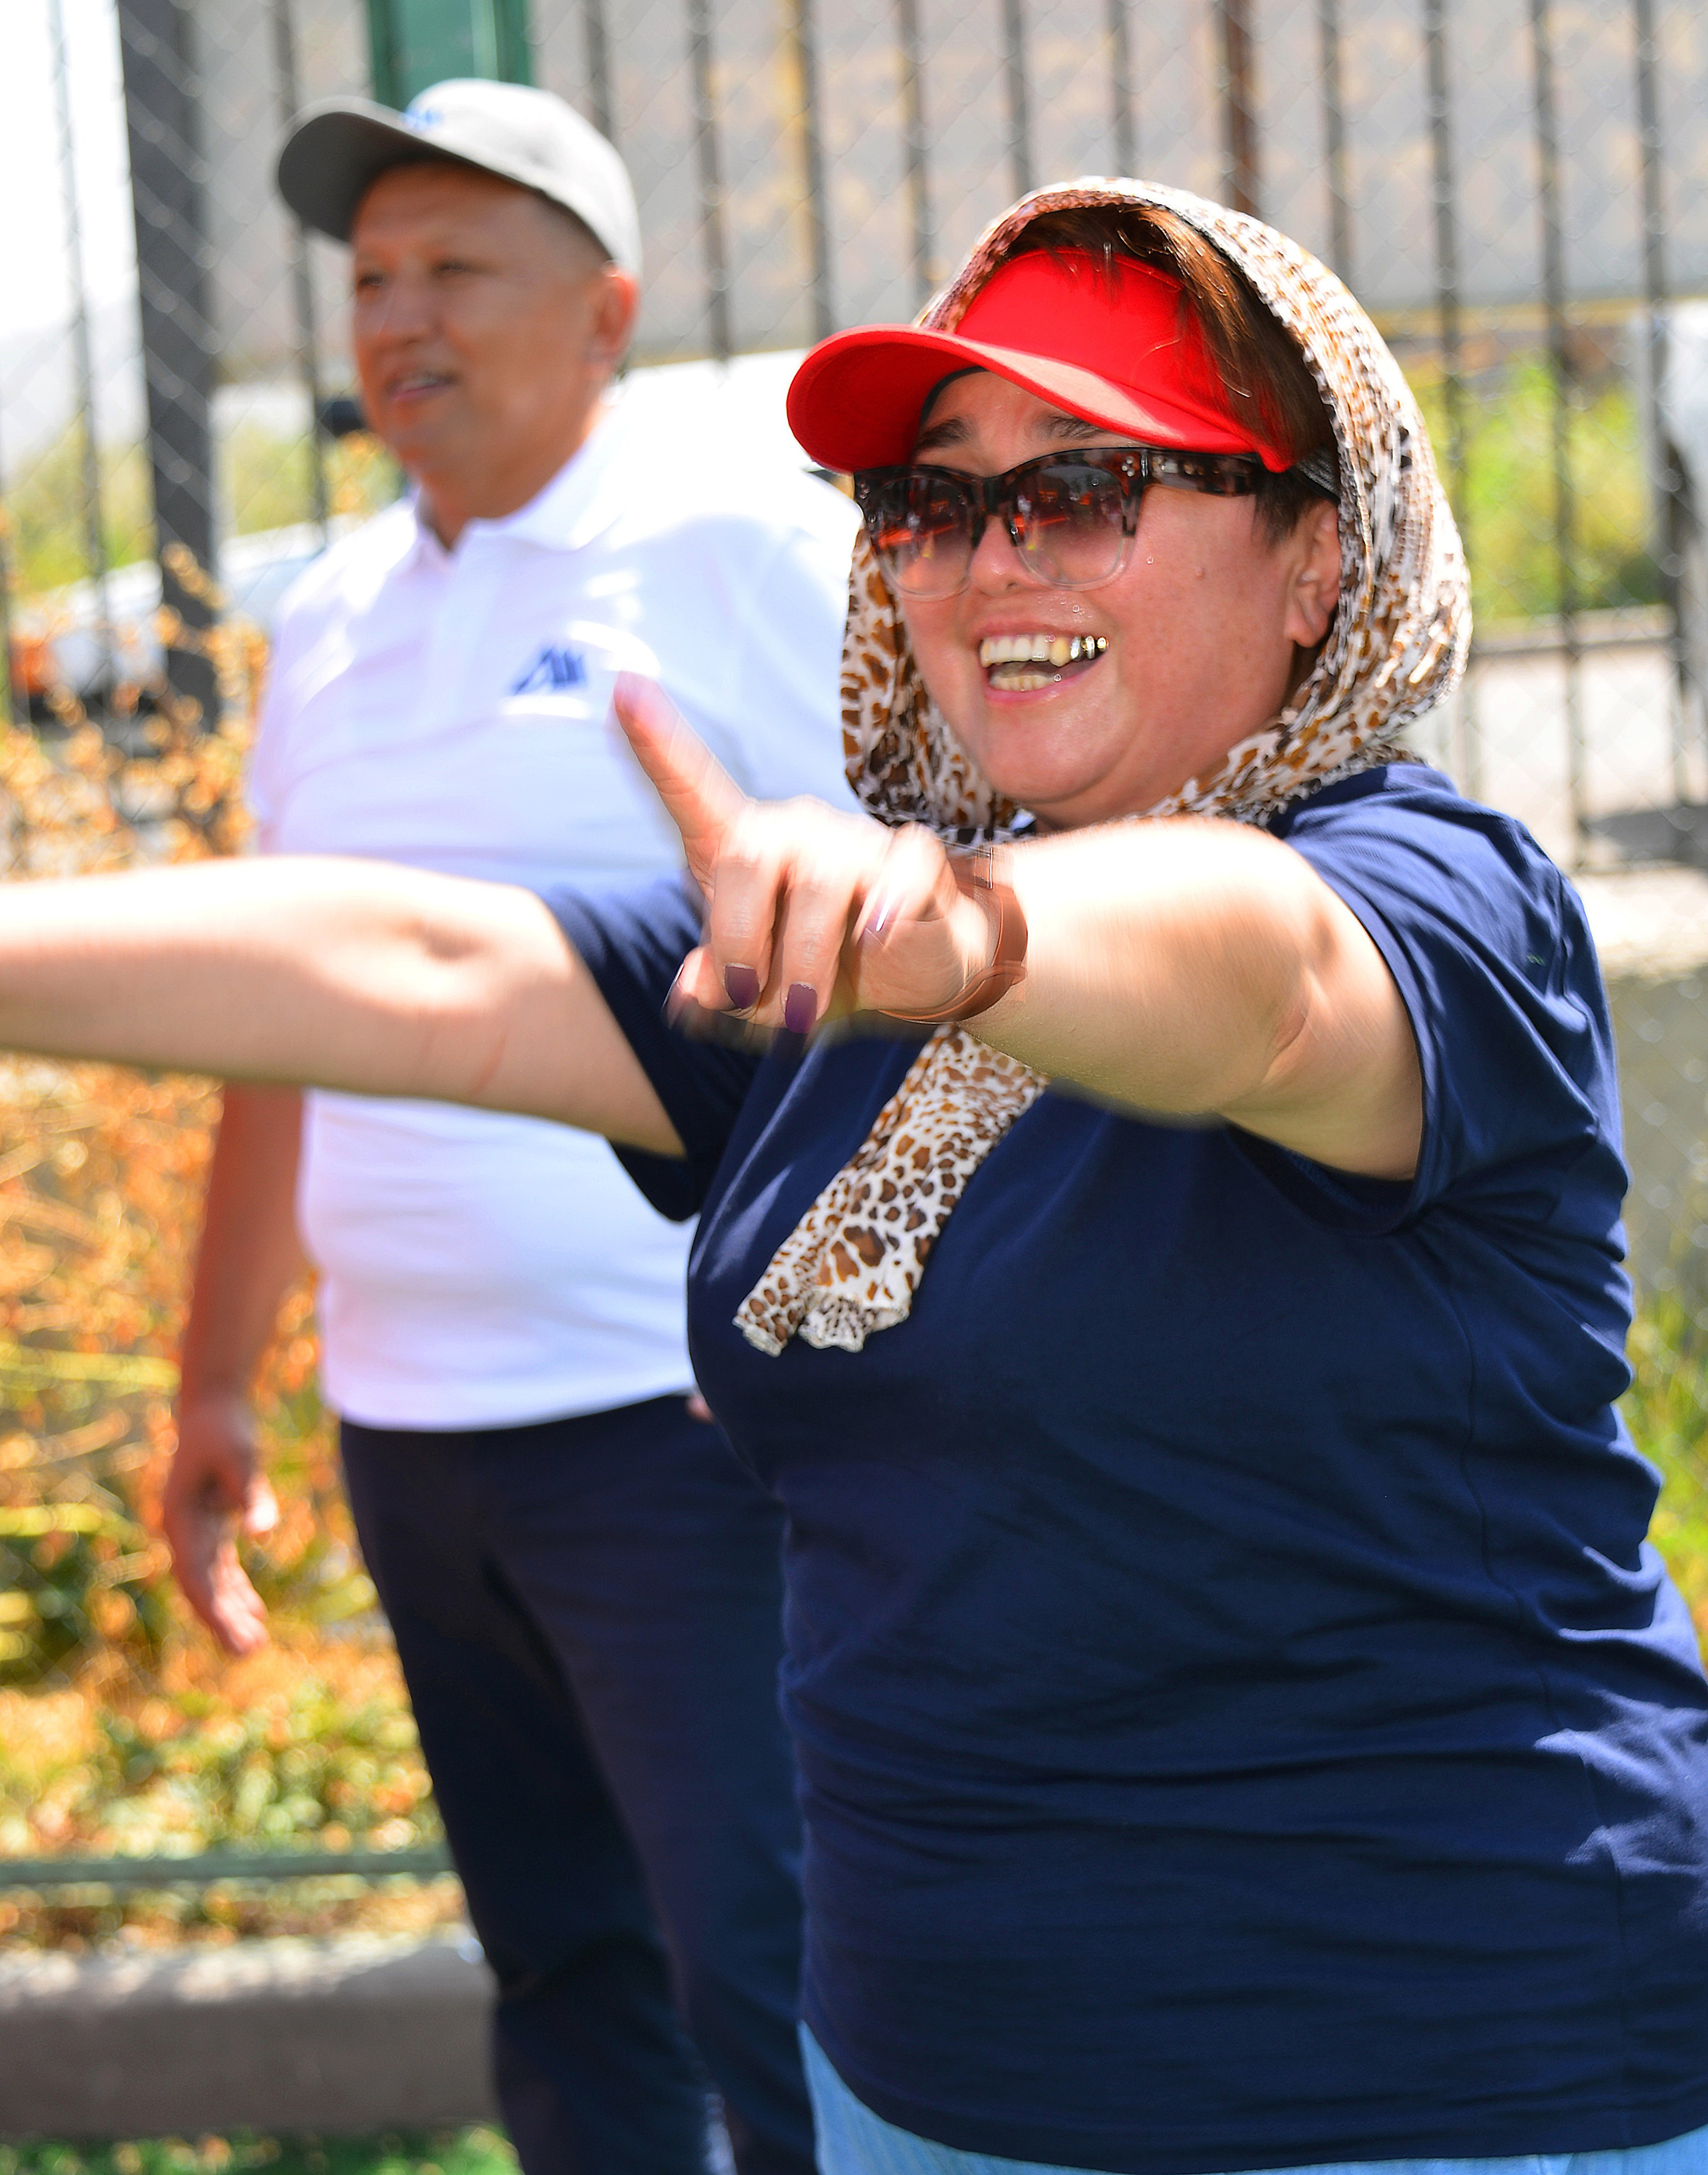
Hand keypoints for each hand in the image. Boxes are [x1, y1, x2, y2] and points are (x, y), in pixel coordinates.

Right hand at [162, 1389, 277, 1655]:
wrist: (212, 1407)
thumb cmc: (225, 1430)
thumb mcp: (243, 1458)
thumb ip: (252, 1495)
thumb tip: (262, 1534)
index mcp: (180, 1520)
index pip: (195, 1577)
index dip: (214, 1610)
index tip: (234, 1637)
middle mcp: (183, 1530)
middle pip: (202, 1587)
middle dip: (223, 1622)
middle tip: (249, 1654)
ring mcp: (196, 1528)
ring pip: (212, 1581)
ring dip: (231, 1611)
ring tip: (253, 1644)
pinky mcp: (213, 1523)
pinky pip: (222, 1566)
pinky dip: (236, 1589)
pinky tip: (254, 1612)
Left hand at [613, 674, 994, 1034]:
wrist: (912, 974)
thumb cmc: (820, 972)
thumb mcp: (760, 997)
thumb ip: (718, 991)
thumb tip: (691, 989)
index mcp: (741, 848)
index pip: (693, 790)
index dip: (658, 745)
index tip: (623, 690)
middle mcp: (793, 830)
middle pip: (747, 858)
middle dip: (740, 941)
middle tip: (750, 1000)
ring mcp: (854, 840)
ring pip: (819, 884)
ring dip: (806, 959)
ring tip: (803, 1015)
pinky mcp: (913, 858)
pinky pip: (899, 873)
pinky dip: (886, 910)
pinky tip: (877, 941)